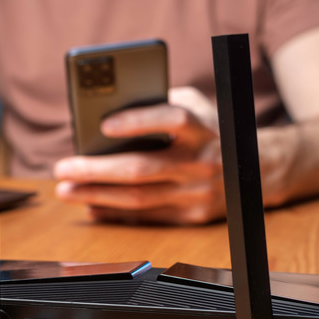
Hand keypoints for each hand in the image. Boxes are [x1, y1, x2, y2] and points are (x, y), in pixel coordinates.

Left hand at [54, 87, 225, 224]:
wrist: (255, 170)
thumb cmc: (210, 129)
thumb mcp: (195, 105)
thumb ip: (159, 101)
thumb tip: (107, 109)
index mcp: (204, 126)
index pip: (173, 119)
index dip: (138, 121)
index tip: (103, 125)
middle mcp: (203, 160)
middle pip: (143, 168)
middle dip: (96, 170)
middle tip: (63, 167)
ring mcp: (198, 192)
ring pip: (140, 198)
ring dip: (97, 195)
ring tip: (67, 188)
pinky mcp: (193, 215)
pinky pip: (147, 217)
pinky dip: (116, 213)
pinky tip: (91, 206)